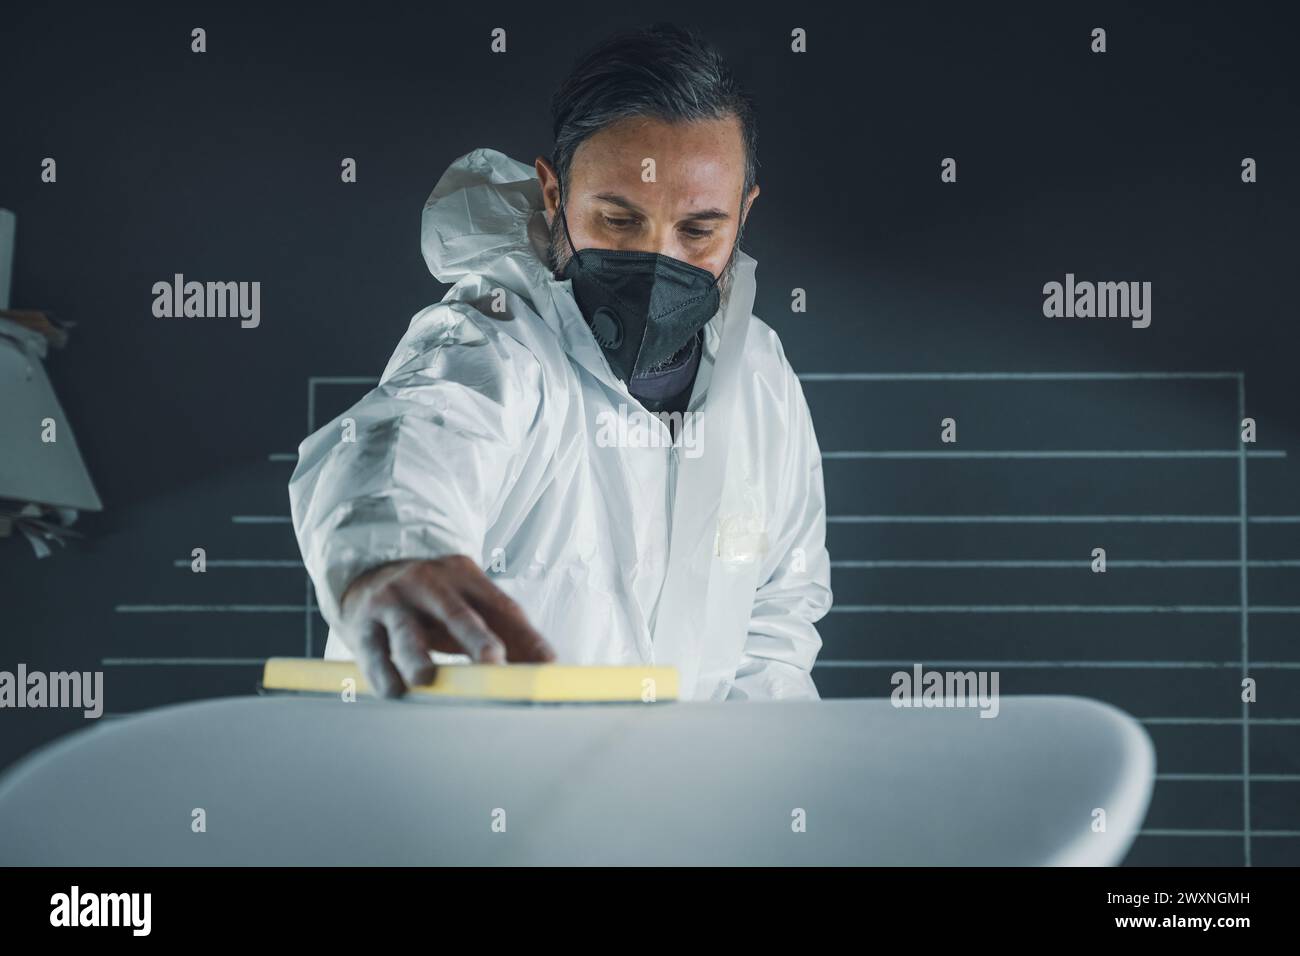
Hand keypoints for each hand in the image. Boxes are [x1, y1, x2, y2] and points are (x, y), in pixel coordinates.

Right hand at [337, 555, 554, 696]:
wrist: (370, 572)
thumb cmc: (433, 601)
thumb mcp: (468, 604)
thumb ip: (506, 632)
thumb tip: (546, 667)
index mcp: (466, 578)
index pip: (502, 607)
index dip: (526, 636)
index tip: (547, 664)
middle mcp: (430, 584)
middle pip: (457, 613)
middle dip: (476, 638)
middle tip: (494, 661)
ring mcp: (394, 601)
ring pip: (407, 630)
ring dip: (417, 656)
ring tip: (426, 678)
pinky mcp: (363, 623)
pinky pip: (372, 649)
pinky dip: (382, 672)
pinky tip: (393, 690)